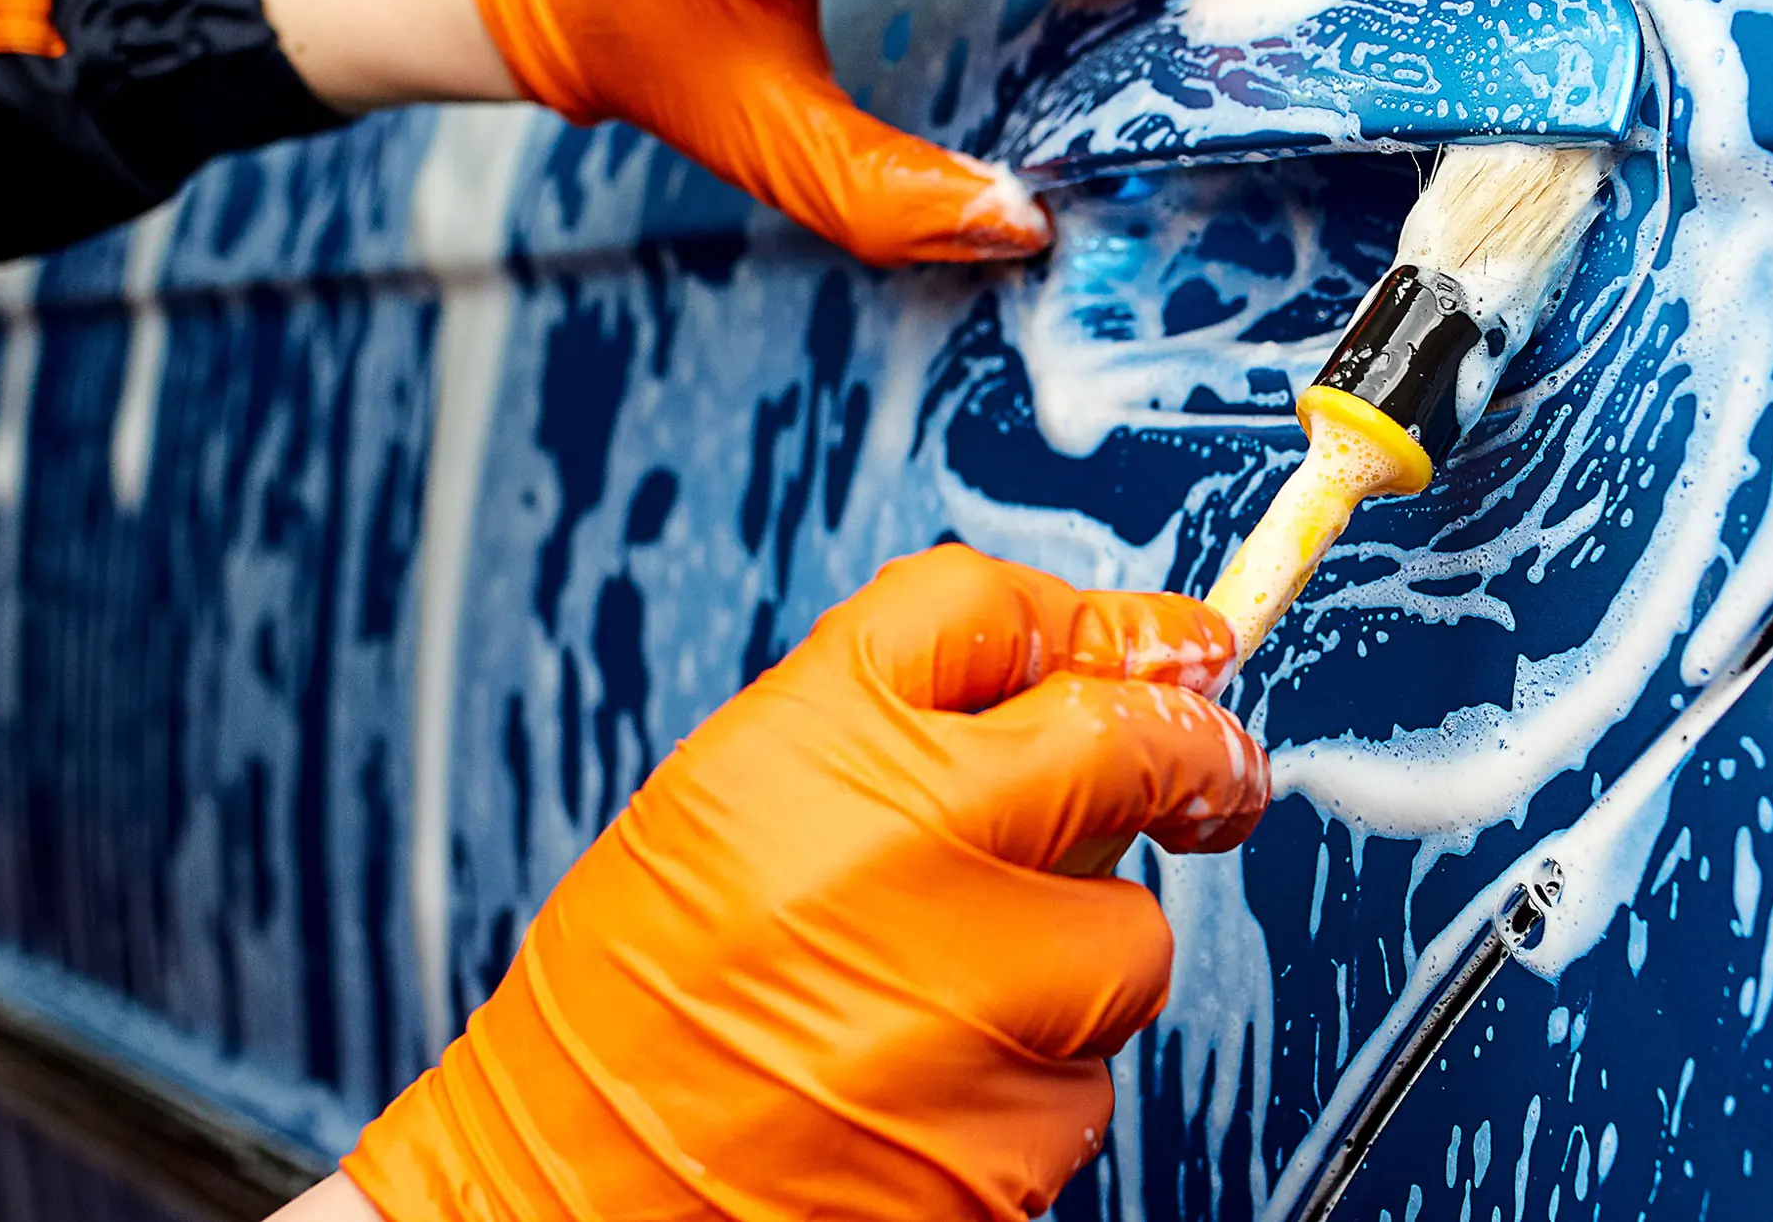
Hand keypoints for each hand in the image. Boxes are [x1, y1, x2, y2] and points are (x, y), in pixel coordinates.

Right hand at [338, 545, 1265, 1219]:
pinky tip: (929, 1091)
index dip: (1095, 624)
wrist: (565, 1211)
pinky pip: (1088, 1079)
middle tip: (1207, 781)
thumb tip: (1097, 664)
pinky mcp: (1009, 1140)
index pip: (990, 610)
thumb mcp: (725, 801)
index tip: (1167, 652)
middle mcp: (897, 853)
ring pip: (1129, 942)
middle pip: (1127, 747)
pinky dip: (1036, 1079)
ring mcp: (968, 1004)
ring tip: (945, 996)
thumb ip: (900, 715)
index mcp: (805, 749)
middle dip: (1193, 760)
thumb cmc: (634, 1009)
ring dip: (1080, 958)